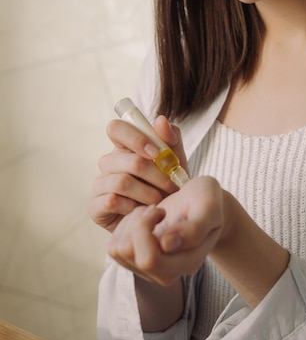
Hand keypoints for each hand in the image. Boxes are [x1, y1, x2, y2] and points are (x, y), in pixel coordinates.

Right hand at [88, 114, 187, 232]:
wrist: (166, 219)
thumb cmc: (169, 185)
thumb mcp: (176, 160)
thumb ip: (171, 138)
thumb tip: (160, 120)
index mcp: (125, 146)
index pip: (116, 128)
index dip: (135, 138)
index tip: (157, 153)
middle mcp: (109, 162)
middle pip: (122, 158)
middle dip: (153, 173)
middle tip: (171, 186)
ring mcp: (100, 184)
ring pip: (120, 181)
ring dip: (146, 192)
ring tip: (159, 200)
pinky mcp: (95, 206)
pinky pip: (111, 200)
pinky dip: (132, 207)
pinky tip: (142, 210)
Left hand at [107, 176, 224, 286]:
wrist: (203, 204)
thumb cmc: (207, 201)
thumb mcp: (208, 206)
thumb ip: (194, 228)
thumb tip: (167, 245)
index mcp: (187, 263)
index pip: (149, 260)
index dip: (146, 229)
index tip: (161, 211)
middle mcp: (166, 273)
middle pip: (128, 254)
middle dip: (136, 224)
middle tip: (155, 210)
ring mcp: (150, 269)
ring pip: (118, 250)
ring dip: (131, 224)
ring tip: (151, 213)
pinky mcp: (137, 260)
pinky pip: (114, 246)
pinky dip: (124, 227)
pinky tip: (143, 218)